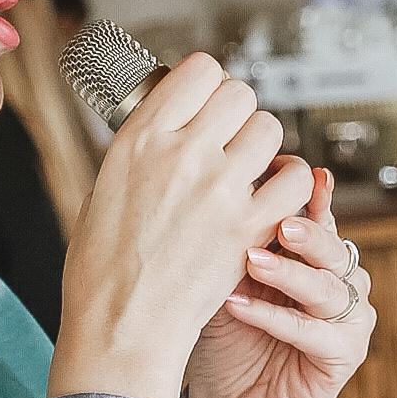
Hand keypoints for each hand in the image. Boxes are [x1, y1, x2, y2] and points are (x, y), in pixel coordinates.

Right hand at [48, 51, 311, 397]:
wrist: (120, 327)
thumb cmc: (103, 269)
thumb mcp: (103, 188)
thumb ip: (143, 151)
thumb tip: (169, 126)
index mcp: (140, 139)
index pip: (199, 70)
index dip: (209, 83)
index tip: (207, 100)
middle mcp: (182, 154)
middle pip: (240, 94)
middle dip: (237, 112)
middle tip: (230, 137)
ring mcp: (220, 189)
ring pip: (270, 130)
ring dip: (263, 145)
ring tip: (251, 167)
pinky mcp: (249, 227)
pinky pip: (294, 181)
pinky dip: (290, 184)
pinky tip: (275, 194)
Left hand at [184, 167, 376, 397]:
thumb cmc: (226, 341)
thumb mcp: (225, 281)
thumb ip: (236, 242)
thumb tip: (224, 188)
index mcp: (314, 258)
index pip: (320, 218)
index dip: (312, 196)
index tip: (299, 172)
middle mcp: (338, 284)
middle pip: (334, 248)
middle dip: (308, 232)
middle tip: (279, 220)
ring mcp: (347, 320)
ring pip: (329, 288)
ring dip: (290, 273)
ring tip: (252, 262)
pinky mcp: (344, 357)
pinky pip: (315, 332)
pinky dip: (277, 319)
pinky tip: (241, 307)